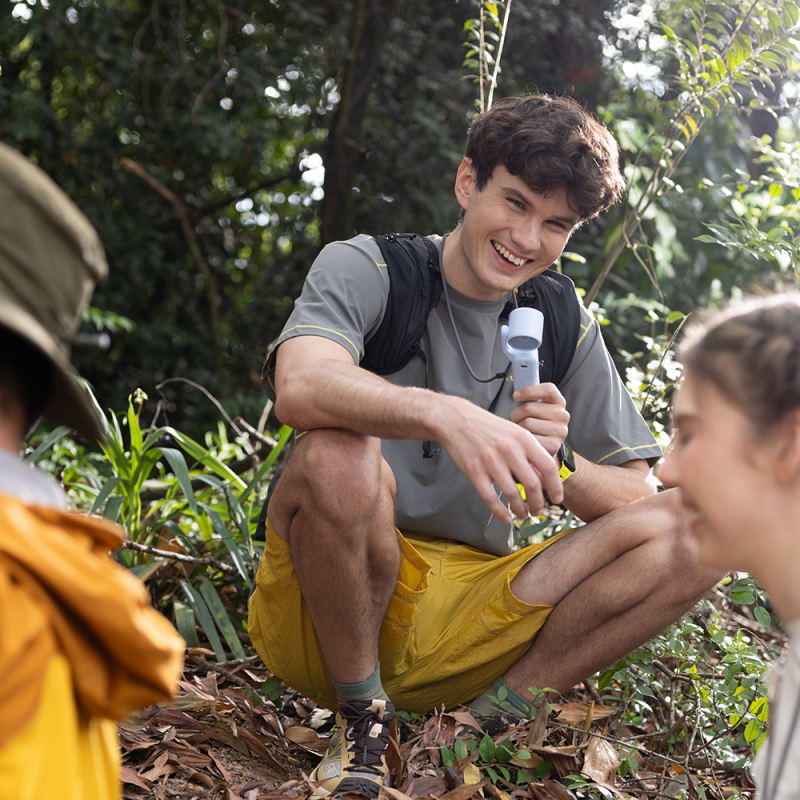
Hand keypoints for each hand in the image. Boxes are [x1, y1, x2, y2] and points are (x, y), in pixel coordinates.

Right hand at [437, 396, 562, 522]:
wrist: (455, 419)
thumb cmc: (487, 427)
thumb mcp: (513, 433)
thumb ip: (530, 453)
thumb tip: (545, 480)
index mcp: (523, 439)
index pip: (548, 467)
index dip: (556, 487)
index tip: (557, 499)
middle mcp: (509, 450)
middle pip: (533, 485)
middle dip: (538, 503)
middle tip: (537, 512)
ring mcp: (491, 461)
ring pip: (512, 494)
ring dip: (521, 509)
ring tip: (523, 514)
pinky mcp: (474, 471)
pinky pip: (490, 498)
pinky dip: (500, 512)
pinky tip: (506, 518)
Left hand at [508, 383, 569, 457]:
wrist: (545, 444)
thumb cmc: (537, 421)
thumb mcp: (536, 405)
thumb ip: (529, 396)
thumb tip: (516, 392)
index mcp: (558, 401)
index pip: (547, 389)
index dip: (528, 390)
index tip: (515, 395)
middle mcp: (562, 415)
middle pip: (529, 407)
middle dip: (516, 414)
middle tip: (516, 418)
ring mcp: (560, 431)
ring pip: (527, 423)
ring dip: (518, 427)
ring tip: (522, 429)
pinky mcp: (554, 445)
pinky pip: (529, 438)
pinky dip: (523, 440)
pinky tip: (526, 439)